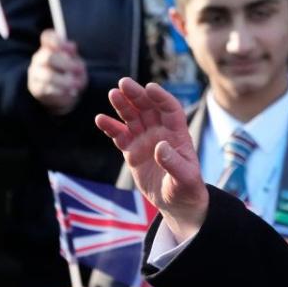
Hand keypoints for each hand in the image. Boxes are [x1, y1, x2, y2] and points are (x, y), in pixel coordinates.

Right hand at [27, 29, 87, 114]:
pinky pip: (47, 89)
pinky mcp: (36, 88)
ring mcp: (35, 73)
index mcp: (49, 47)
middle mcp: (40, 58)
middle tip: (81, 70)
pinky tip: (69, 92)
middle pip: (50, 57)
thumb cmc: (73, 74)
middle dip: (67, 64)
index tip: (73, 48)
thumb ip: (74, 55)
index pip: (48, 37)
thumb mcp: (77, 62)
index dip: (58, 40)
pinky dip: (61, 90)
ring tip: (77, 84)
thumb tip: (71, 47)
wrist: (67, 94)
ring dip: (65, 81)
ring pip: (48, 75)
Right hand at [95, 78, 206, 242]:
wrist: (176, 203)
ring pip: (133, 118)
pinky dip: (111, 127)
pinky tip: (100, 119)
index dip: (161, 98)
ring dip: (123, 106)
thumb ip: (174, 163)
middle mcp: (161, 133)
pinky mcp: (133, 151)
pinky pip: (120, 135)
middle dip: (137, 95)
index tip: (150, 87)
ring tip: (112, 94)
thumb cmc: (186, 189)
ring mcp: (146, 141)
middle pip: (148, 108)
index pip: (170, 110)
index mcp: (178, 135)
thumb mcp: (184, 179)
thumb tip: (160, 146)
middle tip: (123, 83)